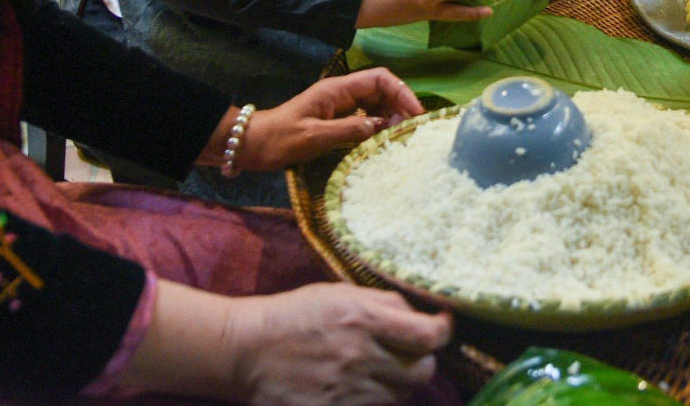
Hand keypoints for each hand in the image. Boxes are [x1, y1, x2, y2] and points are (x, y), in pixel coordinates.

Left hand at [213, 69, 424, 173]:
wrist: (255, 145)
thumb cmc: (281, 139)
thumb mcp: (315, 136)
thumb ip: (350, 130)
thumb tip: (383, 126)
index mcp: (337, 89)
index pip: (378, 79)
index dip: (401, 90)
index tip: (415, 111)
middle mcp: (341, 94)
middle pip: (381, 90)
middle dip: (400, 105)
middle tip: (412, 129)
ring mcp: (339, 107)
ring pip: (375, 104)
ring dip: (391, 116)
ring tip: (402, 136)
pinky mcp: (336, 120)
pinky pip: (365, 118)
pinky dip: (378, 126)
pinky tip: (384, 140)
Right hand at [229, 285, 449, 405]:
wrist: (245, 351)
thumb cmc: (294, 315)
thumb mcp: (340, 293)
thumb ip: (384, 303)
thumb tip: (422, 315)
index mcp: (363, 318)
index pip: (428, 335)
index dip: (444, 330)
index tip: (442, 323)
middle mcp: (359, 356)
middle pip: (423, 371)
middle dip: (423, 359)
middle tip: (411, 349)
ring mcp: (346, 390)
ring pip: (402, 394)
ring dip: (400, 381)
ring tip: (379, 366)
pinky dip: (375, 398)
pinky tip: (360, 384)